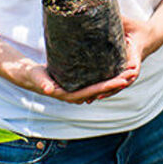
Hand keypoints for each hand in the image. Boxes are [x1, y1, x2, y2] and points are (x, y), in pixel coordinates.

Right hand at [3, 59, 135, 104]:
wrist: (30, 77)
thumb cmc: (34, 76)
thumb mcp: (38, 78)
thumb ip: (42, 83)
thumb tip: (47, 89)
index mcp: (70, 95)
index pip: (94, 91)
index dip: (108, 86)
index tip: (121, 81)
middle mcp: (77, 94)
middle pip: (101, 89)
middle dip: (117, 82)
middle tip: (132, 73)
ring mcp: (79, 90)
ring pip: (101, 86)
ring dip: (114, 79)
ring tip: (129, 70)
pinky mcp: (79, 83)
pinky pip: (96, 81)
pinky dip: (106, 77)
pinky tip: (116, 69)